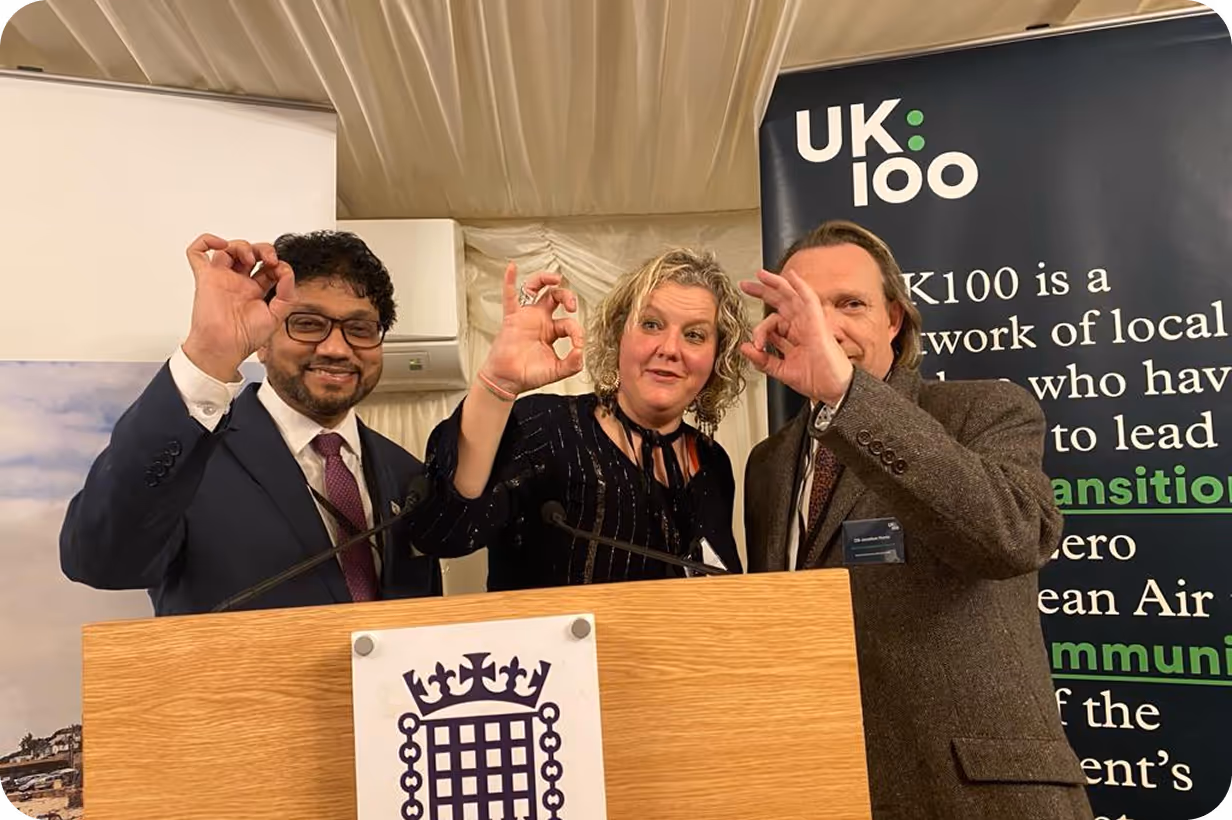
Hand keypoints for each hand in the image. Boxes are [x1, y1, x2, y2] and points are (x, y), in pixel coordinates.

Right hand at [181, 234, 295, 381]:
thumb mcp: (276, 317)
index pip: (268, 267)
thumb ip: (286, 295)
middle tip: (269, 259)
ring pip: (227, 249)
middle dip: (262, 249)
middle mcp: (238, 282)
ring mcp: (221, 278)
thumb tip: (287, 272)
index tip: (282, 271)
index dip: (277, 264)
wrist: (224, 347)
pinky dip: (205, 241)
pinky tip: (220, 244)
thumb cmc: (245, 338)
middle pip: (249, 254)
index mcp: (255, 291)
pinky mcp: (205, 277)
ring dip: (241, 245)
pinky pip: (196, 252)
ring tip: (250, 258)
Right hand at [480, 263, 583, 394]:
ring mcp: (526, 317)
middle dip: (567, 296)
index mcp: (552, 332)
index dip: (577, 332)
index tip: (577, 346)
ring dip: (545, 280)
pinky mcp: (512, 318)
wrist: (507, 381)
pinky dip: (510, 281)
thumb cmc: (528, 375)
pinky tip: (512, 268)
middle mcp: (540, 320)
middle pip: (556, 297)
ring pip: (536, 289)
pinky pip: (510, 296)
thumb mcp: (557, 372)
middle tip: (572, 305)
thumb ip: (572, 364)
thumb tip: (580, 352)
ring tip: (555, 278)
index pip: (569, 323)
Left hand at [738, 268, 853, 405]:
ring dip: (777, 284)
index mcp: (794, 336)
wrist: (833, 390)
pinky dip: (801, 288)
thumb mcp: (782, 370)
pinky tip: (792, 277)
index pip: (773, 321)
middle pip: (780, 303)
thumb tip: (745, 348)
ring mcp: (810, 323)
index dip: (759, 328)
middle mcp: (801, 326)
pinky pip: (810, 301)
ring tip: (761, 275)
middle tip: (746, 285)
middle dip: (763, 292)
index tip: (753, 345)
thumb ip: (763, 360)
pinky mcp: (818, 324)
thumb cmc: (816, 379)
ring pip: (792, 297)